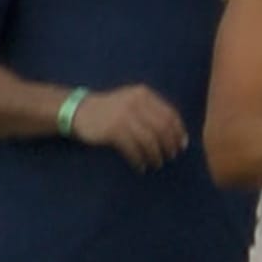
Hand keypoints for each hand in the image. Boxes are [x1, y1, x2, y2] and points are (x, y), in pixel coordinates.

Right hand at [69, 84, 187, 170]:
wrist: (79, 110)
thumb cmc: (112, 109)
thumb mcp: (132, 102)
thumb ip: (152, 111)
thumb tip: (179, 134)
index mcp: (144, 94)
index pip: (170, 114)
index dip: (179, 131)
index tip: (182, 144)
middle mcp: (136, 103)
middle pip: (162, 128)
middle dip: (170, 145)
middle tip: (171, 156)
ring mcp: (123, 116)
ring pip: (149, 140)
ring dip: (156, 155)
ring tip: (157, 164)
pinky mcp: (113, 130)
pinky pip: (133, 149)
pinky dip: (139, 160)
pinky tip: (141, 167)